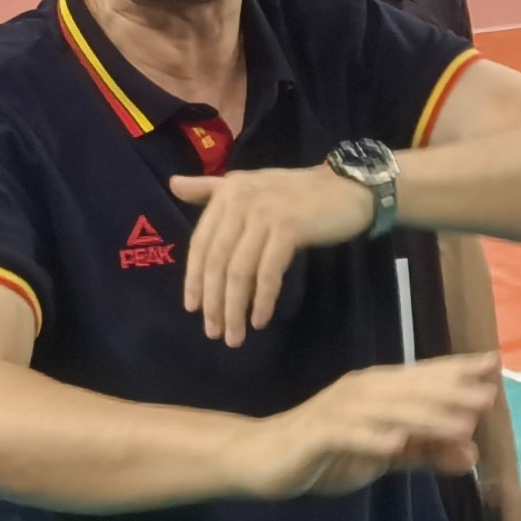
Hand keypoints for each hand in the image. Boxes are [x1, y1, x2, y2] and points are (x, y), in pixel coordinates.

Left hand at [165, 161, 378, 341]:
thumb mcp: (249, 187)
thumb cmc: (296, 193)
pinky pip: (268, 272)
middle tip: (213, 332)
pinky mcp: (289, 228)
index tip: (193, 309)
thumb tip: (173, 184)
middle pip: (218, 261)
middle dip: (214, 301)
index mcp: (228, 192)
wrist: (347, 188)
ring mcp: (265, 214)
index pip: (201, 242)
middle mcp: (241, 200)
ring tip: (234, 336)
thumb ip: (210, 189)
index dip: (194, 278)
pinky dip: (262, 299)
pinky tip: (260, 320)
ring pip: (240, 271)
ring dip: (234, 309)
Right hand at [238, 355, 497, 499]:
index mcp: (378, 390)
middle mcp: (361, 391)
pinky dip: (372, 438)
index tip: (494, 365)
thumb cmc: (325, 452)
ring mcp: (338, 410)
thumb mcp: (383, 455)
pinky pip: (347, 434)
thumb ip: (425, 453)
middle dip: (451, 391)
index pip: (423, 376)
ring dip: (424, 416)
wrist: (262, 457)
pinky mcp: (316, 434)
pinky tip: (396, 445)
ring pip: (387, 410)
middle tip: (488, 396)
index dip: (457, 370)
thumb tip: (473, 454)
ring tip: (459, 424)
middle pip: (411, 389)